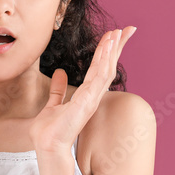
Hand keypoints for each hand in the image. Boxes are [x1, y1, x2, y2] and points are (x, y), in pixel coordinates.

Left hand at [28, 27, 136, 153]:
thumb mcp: (53, 105)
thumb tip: (60, 73)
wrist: (47, 145)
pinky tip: (108, 46)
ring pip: (106, 68)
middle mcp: (92, 96)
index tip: (115, 36)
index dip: (108, 52)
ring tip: (118, 32)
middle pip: (108, 66)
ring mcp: (92, 98)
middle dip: (117, 47)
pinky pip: (99, 76)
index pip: (100, 69)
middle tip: (127, 29)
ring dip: (112, 49)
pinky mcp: (88, 100)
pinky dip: (104, 60)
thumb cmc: (49, 131)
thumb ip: (58, 90)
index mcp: (86, 96)